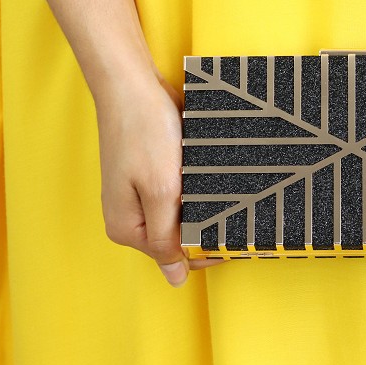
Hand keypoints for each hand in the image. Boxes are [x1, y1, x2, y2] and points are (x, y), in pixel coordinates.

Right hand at [93, 63, 225, 285]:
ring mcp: (137, 197)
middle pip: (178, 237)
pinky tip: (209, 177)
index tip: (238, 238)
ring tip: (223, 190)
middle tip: (236, 209)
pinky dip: (194, 190)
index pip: (176, 257)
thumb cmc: (143, 132)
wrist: (132, 84)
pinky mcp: (148, 177)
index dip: (207, 250)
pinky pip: (177, 195)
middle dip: (205, 227)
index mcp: (127, 229)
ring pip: (181, 216)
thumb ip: (167, 238)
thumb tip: (176, 280)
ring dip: (202, 207)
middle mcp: (129, 217)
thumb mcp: (159, 191)